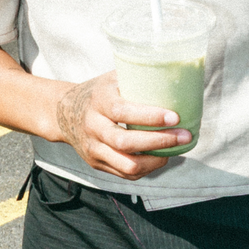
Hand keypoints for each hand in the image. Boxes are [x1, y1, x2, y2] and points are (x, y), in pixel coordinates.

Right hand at [54, 70, 191, 179]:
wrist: (64, 113)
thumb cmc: (98, 93)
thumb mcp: (112, 79)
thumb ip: (137, 78)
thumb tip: (176, 75)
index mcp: (98, 102)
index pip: (122, 111)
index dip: (150, 116)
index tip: (175, 117)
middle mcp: (93, 127)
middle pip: (126, 142)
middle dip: (160, 141)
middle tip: (184, 135)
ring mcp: (93, 148)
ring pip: (127, 165)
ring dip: (156, 160)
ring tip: (175, 150)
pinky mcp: (97, 163)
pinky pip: (125, 173)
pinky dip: (147, 168)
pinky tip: (159, 157)